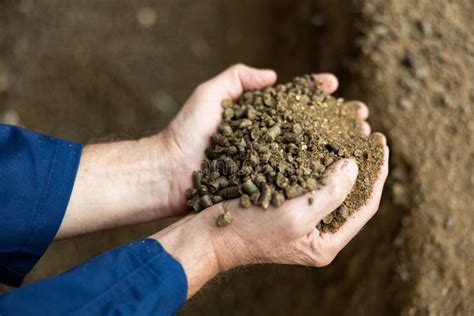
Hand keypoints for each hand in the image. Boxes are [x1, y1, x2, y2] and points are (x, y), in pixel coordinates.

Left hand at [150, 63, 345, 216]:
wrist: (169, 173)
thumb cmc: (186, 132)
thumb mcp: (210, 95)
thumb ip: (237, 77)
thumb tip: (273, 75)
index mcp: (255, 115)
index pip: (291, 99)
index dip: (313, 91)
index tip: (333, 85)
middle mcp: (264, 138)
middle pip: (306, 126)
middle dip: (333, 120)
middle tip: (359, 118)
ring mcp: (264, 162)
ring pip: (305, 152)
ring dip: (332, 147)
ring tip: (356, 142)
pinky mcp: (262, 185)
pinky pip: (292, 178)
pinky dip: (315, 174)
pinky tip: (336, 172)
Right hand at [154, 140, 387, 296]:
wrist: (209, 235)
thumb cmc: (248, 230)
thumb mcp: (294, 215)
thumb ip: (330, 193)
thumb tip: (354, 166)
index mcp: (326, 242)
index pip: (366, 205)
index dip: (377, 173)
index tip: (380, 142)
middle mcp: (318, 231)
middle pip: (352, 194)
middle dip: (363, 163)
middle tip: (368, 133)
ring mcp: (302, 219)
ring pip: (333, 185)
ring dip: (342, 158)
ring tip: (348, 132)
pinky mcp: (286, 206)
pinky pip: (312, 181)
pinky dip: (318, 161)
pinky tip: (318, 142)